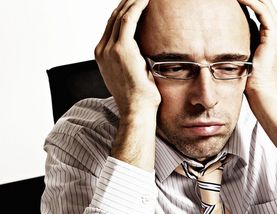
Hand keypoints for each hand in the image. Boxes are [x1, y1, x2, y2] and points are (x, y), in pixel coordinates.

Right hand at [94, 0, 159, 118]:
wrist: (137, 111)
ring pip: (120, 16)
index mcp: (103, 55)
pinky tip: (145, 0)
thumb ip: (134, 59)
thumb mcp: (134, 73)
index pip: (112, 26)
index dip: (124, 11)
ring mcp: (109, 49)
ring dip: (132, 2)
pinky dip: (137, 8)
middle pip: (114, 17)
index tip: (135, 2)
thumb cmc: (141, 98)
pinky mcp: (121, 50)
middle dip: (127, 2)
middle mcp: (102, 50)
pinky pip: (128, 21)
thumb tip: (145, 52)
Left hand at [237, 0, 276, 98]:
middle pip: (265, 1)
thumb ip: (245, 33)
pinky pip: (261, 9)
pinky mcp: (275, 34)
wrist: (261, 91)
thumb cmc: (252, 76)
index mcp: (276, 32)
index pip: (263, 6)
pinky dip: (248, 1)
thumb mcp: (247, 49)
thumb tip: (232, 21)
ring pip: (264, 1)